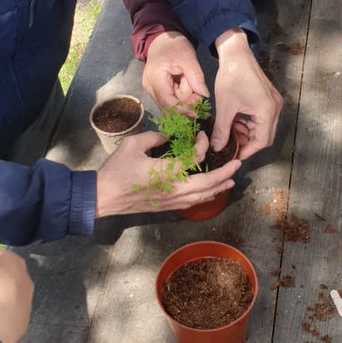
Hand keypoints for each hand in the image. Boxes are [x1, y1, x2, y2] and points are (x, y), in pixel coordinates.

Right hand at [95, 130, 240, 216]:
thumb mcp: (133, 144)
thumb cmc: (116, 170)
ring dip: (218, 187)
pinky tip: (210, 193)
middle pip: (206, 183)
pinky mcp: (166, 206)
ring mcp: (170, 200)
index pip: (194, 158)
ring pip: (201, 196)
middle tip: (238, 165)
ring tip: (231, 181)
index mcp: (165, 171)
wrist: (104, 196)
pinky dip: (205, 197)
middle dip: (224, 174)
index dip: (202, 145)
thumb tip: (169, 137)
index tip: (202, 135)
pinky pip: (191, 203)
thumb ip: (155, 137)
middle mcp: (172, 188)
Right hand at [142, 31, 208, 110]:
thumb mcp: (188, 58)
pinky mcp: (157, 91)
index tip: (196, 112)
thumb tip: (204, 95)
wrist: (163, 41)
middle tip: (198, 91)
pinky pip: (171, 100)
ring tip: (188, 80)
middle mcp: (150, 87)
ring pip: (172, 104)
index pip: (167, 102)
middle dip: (185, 103)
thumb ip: (196, 77)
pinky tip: (185, 84)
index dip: (182, 110)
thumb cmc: (174, 46)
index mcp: (154, 78)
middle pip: (169, 106)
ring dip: (185, 98)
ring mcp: (152, 90)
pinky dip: (181, 96)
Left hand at [212, 29, 281, 160]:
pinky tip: (236, 120)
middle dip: (248, 142)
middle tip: (231, 143)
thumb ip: (222, 130)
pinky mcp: (269, 98)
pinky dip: (250, 122)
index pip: (262, 142)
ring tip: (230, 130)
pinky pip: (262, 117)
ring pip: (263, 127)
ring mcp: (273, 102)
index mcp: (267, 111)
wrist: (236, 54)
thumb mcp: (224, 107)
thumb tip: (217, 147)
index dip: (248, 151)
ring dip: (248, 132)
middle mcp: (275, 108)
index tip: (234, 154)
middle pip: (265, 136)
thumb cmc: (231, 77)